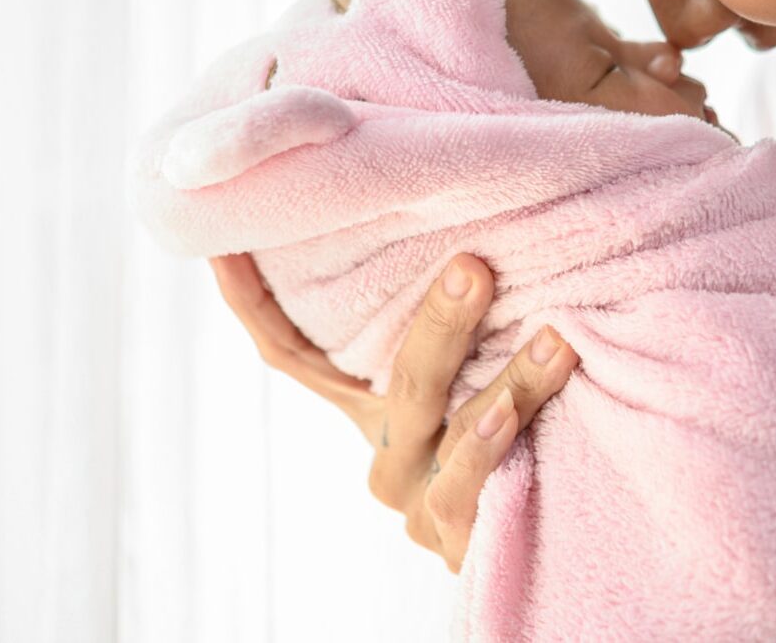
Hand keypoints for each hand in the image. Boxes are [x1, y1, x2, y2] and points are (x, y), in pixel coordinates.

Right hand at [208, 251, 579, 571]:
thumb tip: (467, 238)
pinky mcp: (451, 536)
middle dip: (439, 322)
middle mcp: (384, 450)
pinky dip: (493, 449)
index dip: (250, 299)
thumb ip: (454, 331)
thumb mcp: (465, 378)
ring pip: (447, 432)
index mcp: (365, 405)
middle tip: (475, 267)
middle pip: (398, 382)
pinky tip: (515, 418)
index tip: (220, 242)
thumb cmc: (493, 431)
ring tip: (554, 341)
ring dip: (507, 383)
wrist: (526, 528)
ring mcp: (414, 497)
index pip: (290, 351)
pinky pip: (466, 489)